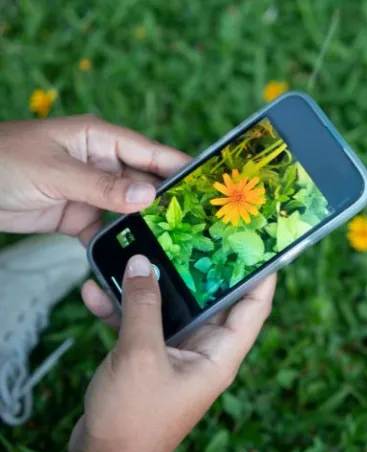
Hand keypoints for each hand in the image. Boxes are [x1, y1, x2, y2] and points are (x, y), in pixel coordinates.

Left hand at [0, 115, 190, 240]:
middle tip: (197, 225)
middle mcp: (102, 164)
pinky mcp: (77, 216)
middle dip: (168, 203)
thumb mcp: (55, 170)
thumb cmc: (2, 160)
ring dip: (146, 226)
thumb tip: (148, 196)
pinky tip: (133, 258)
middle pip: (145, 184)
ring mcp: (91, 192)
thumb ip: (102, 186)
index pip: (151, 153)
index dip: (180, 168)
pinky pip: (106, 232)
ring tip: (173, 245)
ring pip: (129, 211)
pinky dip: (117, 245)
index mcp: (100, 140)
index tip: (207, 187)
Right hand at [69, 255, 275, 451]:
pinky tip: (97, 290)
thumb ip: (143, 306)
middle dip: (201, 267)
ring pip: (173, 307)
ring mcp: (177, 354)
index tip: (260, 241)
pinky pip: (143, 323)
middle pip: (212, 299)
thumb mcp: (140, 355)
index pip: (254, 306)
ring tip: (138, 252)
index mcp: (219, 354)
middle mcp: (204, 351)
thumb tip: (141, 264)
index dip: (263, 273)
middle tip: (196, 233)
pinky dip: (123, 308)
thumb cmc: (133, 420)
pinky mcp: (150, 358)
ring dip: (152, 285)